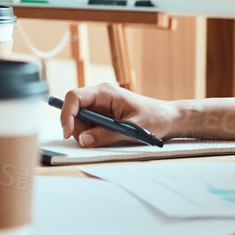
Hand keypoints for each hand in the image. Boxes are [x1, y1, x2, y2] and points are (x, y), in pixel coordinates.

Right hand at [59, 83, 180, 146]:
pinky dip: (93, 135)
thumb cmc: (154, 118)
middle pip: (74, 111)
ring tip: (109, 138)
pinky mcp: (103, 116)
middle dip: (78, 129)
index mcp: (105, 92)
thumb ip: (106, 135)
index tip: (68, 132)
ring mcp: (100, 106)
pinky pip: (89, 126)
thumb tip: (84, 140)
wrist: (168, 119)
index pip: (74, 97)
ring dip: (87, 133)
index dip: (67, 114)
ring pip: (80, 121)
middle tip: (93, 142)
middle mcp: (99, 96)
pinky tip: (109, 137)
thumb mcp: (131, 129)